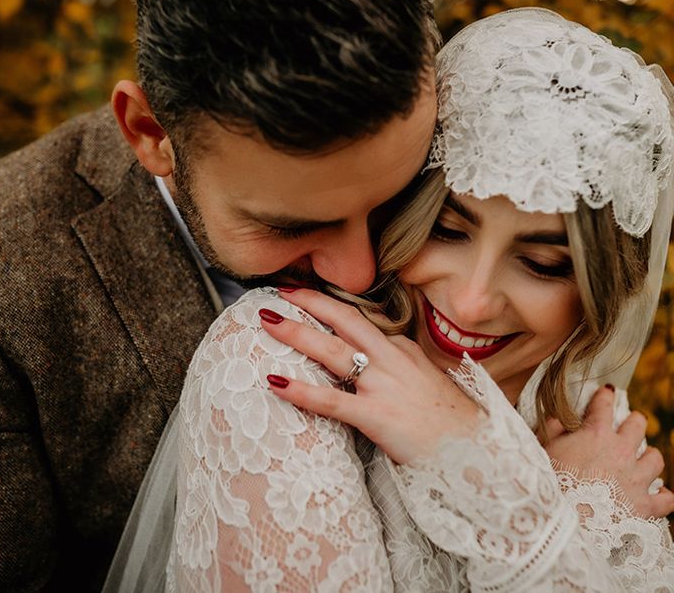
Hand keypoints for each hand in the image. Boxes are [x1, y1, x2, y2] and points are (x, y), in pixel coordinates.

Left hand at [259, 287, 480, 464]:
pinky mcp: (376, 416)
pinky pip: (330, 400)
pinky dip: (300, 390)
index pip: (359, 321)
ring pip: (332, 351)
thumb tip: (368, 354)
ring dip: (297, 333)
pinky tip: (275, 380)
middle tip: (278, 292)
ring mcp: (382, 385)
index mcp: (400, 349)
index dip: (328, 306)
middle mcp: (390, 359)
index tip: (303, 295)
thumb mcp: (422, 377)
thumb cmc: (446, 418)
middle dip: (309, 303)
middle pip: (343, 322)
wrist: (475, 450)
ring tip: (268, 322)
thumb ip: (395, 362)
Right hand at [542, 385, 673, 518]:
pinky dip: (664, 496)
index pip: (604, 405)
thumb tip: (557, 419)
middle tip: (630, 423)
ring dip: (650, 457)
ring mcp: (636, 478)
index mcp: (596, 433)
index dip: (605, 396)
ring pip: (656, 458)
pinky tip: (660, 494)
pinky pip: (666, 499)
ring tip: (644, 458)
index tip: (606, 392)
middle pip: (638, 425)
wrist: (565, 518)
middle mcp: (621, 451)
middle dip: (634, 421)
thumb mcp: (545, 449)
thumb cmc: (551, 481)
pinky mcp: (644, 505)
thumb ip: (553, 430)